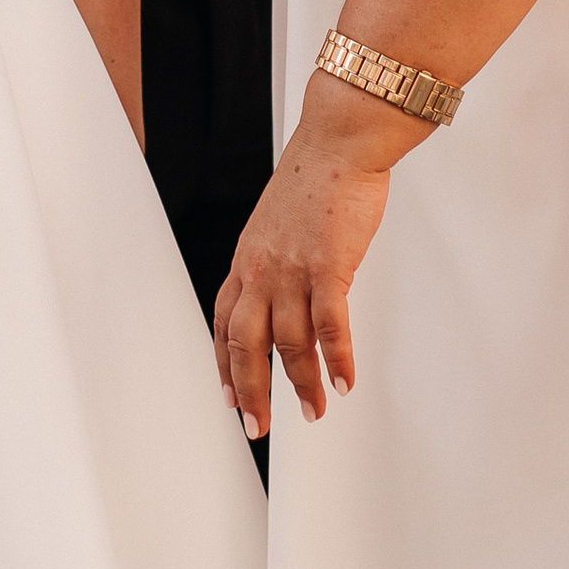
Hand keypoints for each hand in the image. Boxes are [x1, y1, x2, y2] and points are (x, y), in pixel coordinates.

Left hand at [213, 84, 401, 433]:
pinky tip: (344, 381)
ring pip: (290, 343)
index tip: (230, 397)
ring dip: (302, 385)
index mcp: (247, 259)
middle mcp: (263, 269)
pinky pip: (330, 326)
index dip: (224, 365)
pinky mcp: (329, 266)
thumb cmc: (315, 177)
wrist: (339, 143)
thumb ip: (277, 260)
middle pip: (246, 345)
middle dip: (251, 392)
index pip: (224, 323)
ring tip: (314, 411)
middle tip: (258, 426)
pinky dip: (337, 360)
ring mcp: (293, 269)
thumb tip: (288, 292)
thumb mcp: (277, 223)